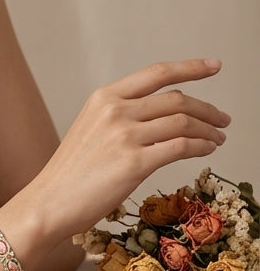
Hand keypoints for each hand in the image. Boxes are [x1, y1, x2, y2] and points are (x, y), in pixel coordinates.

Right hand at [21, 59, 229, 237]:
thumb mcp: (89, 131)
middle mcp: (115, 112)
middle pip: (177, 99)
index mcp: (103, 99)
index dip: (191, 68)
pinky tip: (206, 150)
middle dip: (207, 109)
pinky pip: (181, 147)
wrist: (47, 203)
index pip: (157, 74)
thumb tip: (162, 117)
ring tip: (218, 138)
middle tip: (222, 119)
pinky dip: (201, 146)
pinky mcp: (134, 163)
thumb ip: (121, 117)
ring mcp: (124, 137)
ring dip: (209, 130)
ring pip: (184, 123)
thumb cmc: (68, 175)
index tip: (214, 66)